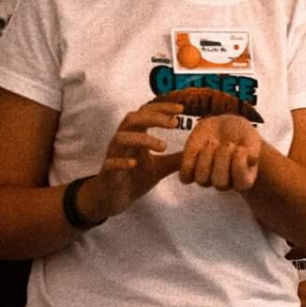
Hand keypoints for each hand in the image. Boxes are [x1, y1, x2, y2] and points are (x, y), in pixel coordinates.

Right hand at [88, 101, 185, 218]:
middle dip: (153, 118)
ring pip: (122, 138)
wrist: (116, 198)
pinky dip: (122, 161)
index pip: (146, 114)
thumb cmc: (136, 177)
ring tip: (163, 146)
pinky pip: (111, 163)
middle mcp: (123, 141)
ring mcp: (114, 155)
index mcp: (135, 136)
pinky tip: (134, 163)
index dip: (162, 109)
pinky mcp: (108, 172)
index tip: (181, 109)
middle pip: (132, 119)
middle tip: (175, 123)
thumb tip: (197, 151)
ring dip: (143, 139)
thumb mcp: (161, 167)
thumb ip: (176, 158)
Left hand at [177, 114, 262, 191]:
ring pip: (202, 180)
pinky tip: (198, 148)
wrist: (224, 126)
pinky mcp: (190, 171)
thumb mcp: (252, 137)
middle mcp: (225, 183)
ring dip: (206, 159)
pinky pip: (185, 177)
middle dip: (223, 159)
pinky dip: (190, 161)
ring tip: (213, 142)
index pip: (241, 183)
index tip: (241, 147)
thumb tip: (250, 159)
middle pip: (220, 183)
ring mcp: (207, 178)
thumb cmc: (241, 134)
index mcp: (244, 180)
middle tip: (227, 143)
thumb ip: (253, 148)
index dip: (239, 164)